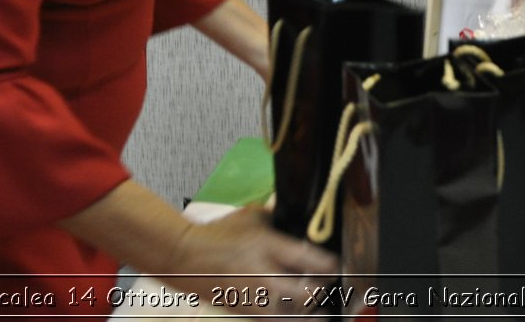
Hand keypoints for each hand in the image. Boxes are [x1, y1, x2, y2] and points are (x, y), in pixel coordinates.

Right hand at [161, 206, 337, 315]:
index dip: (331, 265)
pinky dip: (291, 319)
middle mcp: (263, 274)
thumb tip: (302, 214)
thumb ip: (279, 216)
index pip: (308, 259)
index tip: (339, 265)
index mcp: (268, 246)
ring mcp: (254, 296)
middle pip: (305, 293)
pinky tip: (302, 317)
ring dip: (309, 311)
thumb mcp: (252, 215)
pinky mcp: (246, 311)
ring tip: (318, 305)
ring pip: (292, 314)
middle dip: (321, 291)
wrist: (185, 256)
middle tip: (329, 285)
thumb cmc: (219, 233)